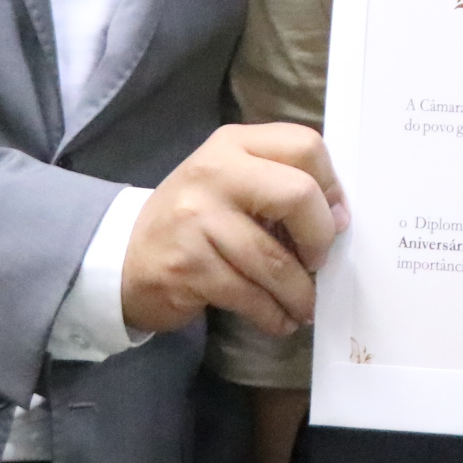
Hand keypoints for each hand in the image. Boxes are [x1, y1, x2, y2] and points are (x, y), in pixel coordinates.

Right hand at [123, 123, 345, 337]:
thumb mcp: (231, 183)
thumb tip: (338, 217)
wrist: (124, 257)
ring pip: (275, 260)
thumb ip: (279, 184)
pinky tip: (279, 319)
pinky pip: (250, 295)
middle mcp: (214, 172)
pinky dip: (273, 314)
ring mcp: (197, 219)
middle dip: (320, 237)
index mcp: (233, 143)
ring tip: (303, 304)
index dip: (332, 185)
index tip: (335, 218)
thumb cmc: (194, 219)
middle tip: (319, 261)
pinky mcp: (189, 267)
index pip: (304, 145)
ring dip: (299, 292)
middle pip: (298, 195)